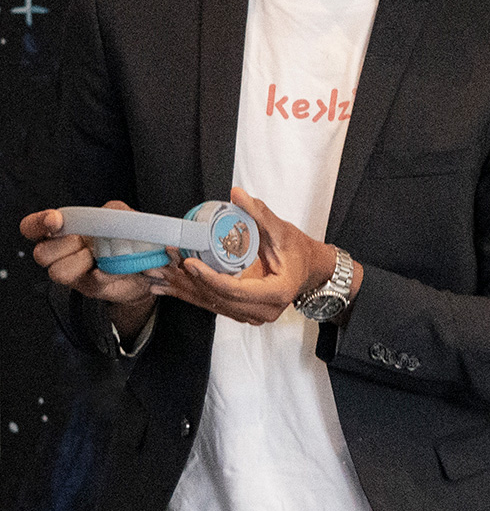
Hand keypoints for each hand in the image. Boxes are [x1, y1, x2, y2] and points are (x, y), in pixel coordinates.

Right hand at [23, 202, 159, 339]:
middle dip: (66, 245)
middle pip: (42, 253)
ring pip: (58, 271)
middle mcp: (62, 252)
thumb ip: (113, 212)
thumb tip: (110, 216)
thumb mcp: (123, 216)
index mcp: (64, 230)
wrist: (152, 267)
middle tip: (87, 242)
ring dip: (83, 261)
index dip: (38, 224)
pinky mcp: (91, 287)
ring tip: (104, 255)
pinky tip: (120, 266)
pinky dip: (109, 271)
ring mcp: (74, 272)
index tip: (55, 221)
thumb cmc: (129, 238)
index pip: (32, 227)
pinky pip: (93, 280)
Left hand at [148, 188, 349, 326]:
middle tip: (164, 263)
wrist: (311, 270)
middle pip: (219, 299)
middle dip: (189, 282)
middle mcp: (264, 310)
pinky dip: (191, 294)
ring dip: (185, 289)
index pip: (236, 290)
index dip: (210, 278)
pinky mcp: (243, 313)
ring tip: (158, 274)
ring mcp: (253, 315)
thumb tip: (237, 194)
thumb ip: (259, 214)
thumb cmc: (299, 252)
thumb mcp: (282, 231)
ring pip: (212, 305)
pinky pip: (214, 305)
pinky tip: (168, 287)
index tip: (189, 263)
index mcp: (276, 293)